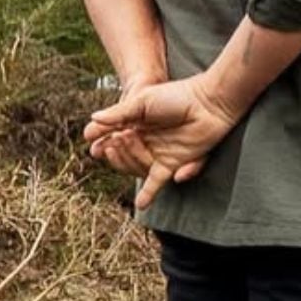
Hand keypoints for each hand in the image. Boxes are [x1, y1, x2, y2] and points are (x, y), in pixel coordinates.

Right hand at [85, 72, 245, 210]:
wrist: (208, 103)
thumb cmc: (177, 96)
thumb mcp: (143, 100)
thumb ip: (119, 112)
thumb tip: (93, 118)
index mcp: (135, 123)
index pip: (111, 137)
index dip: (101, 142)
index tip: (92, 143)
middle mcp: (145, 140)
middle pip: (121, 155)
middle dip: (116, 149)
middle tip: (118, 137)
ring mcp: (158, 153)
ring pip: (136, 166)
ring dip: (130, 157)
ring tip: (129, 138)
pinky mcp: (173, 163)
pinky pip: (157, 182)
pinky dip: (148, 193)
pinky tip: (140, 204)